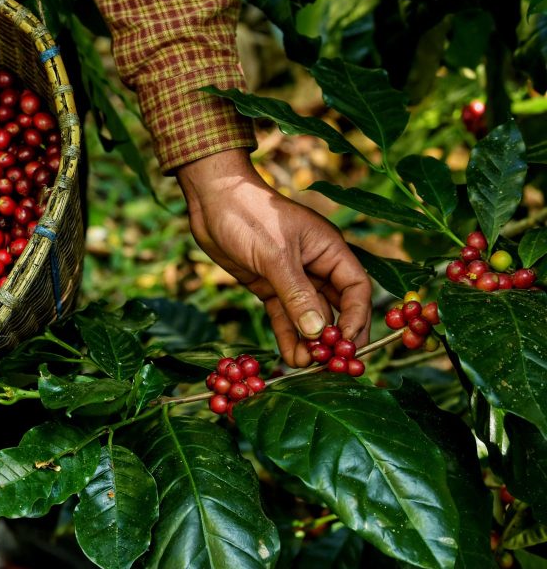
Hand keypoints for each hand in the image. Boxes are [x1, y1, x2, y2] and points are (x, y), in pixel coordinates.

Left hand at [176, 149, 371, 366]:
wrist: (212, 201)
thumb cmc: (249, 215)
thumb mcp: (275, 255)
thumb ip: (297, 294)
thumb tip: (319, 332)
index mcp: (329, 250)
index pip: (356, 289)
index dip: (357, 318)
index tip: (347, 345)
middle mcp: (316, 266)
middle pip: (337, 307)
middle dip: (336, 336)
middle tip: (334, 365)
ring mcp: (292, 278)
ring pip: (309, 316)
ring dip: (310, 342)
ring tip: (307, 367)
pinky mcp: (269, 286)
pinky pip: (285, 316)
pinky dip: (288, 336)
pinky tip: (290, 358)